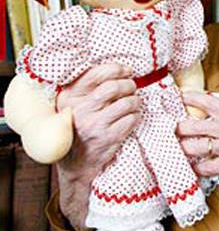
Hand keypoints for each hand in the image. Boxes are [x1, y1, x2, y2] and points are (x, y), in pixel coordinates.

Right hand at [56, 63, 139, 229]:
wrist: (75, 162)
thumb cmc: (78, 126)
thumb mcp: (72, 104)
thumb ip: (87, 87)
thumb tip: (117, 69)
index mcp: (70, 96)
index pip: (96, 74)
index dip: (117, 69)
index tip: (127, 70)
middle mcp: (81, 110)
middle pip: (114, 87)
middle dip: (129, 85)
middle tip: (132, 87)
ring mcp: (95, 125)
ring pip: (126, 103)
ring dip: (135, 100)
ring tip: (134, 102)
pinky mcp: (108, 138)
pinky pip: (132, 119)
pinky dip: (136, 116)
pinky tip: (132, 117)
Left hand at [177, 91, 218, 178]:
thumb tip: (214, 109)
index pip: (205, 101)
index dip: (188, 97)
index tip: (178, 96)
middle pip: (191, 126)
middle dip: (177, 128)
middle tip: (173, 128)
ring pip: (193, 147)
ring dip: (183, 148)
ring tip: (179, 147)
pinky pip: (204, 167)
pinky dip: (196, 167)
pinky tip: (195, 165)